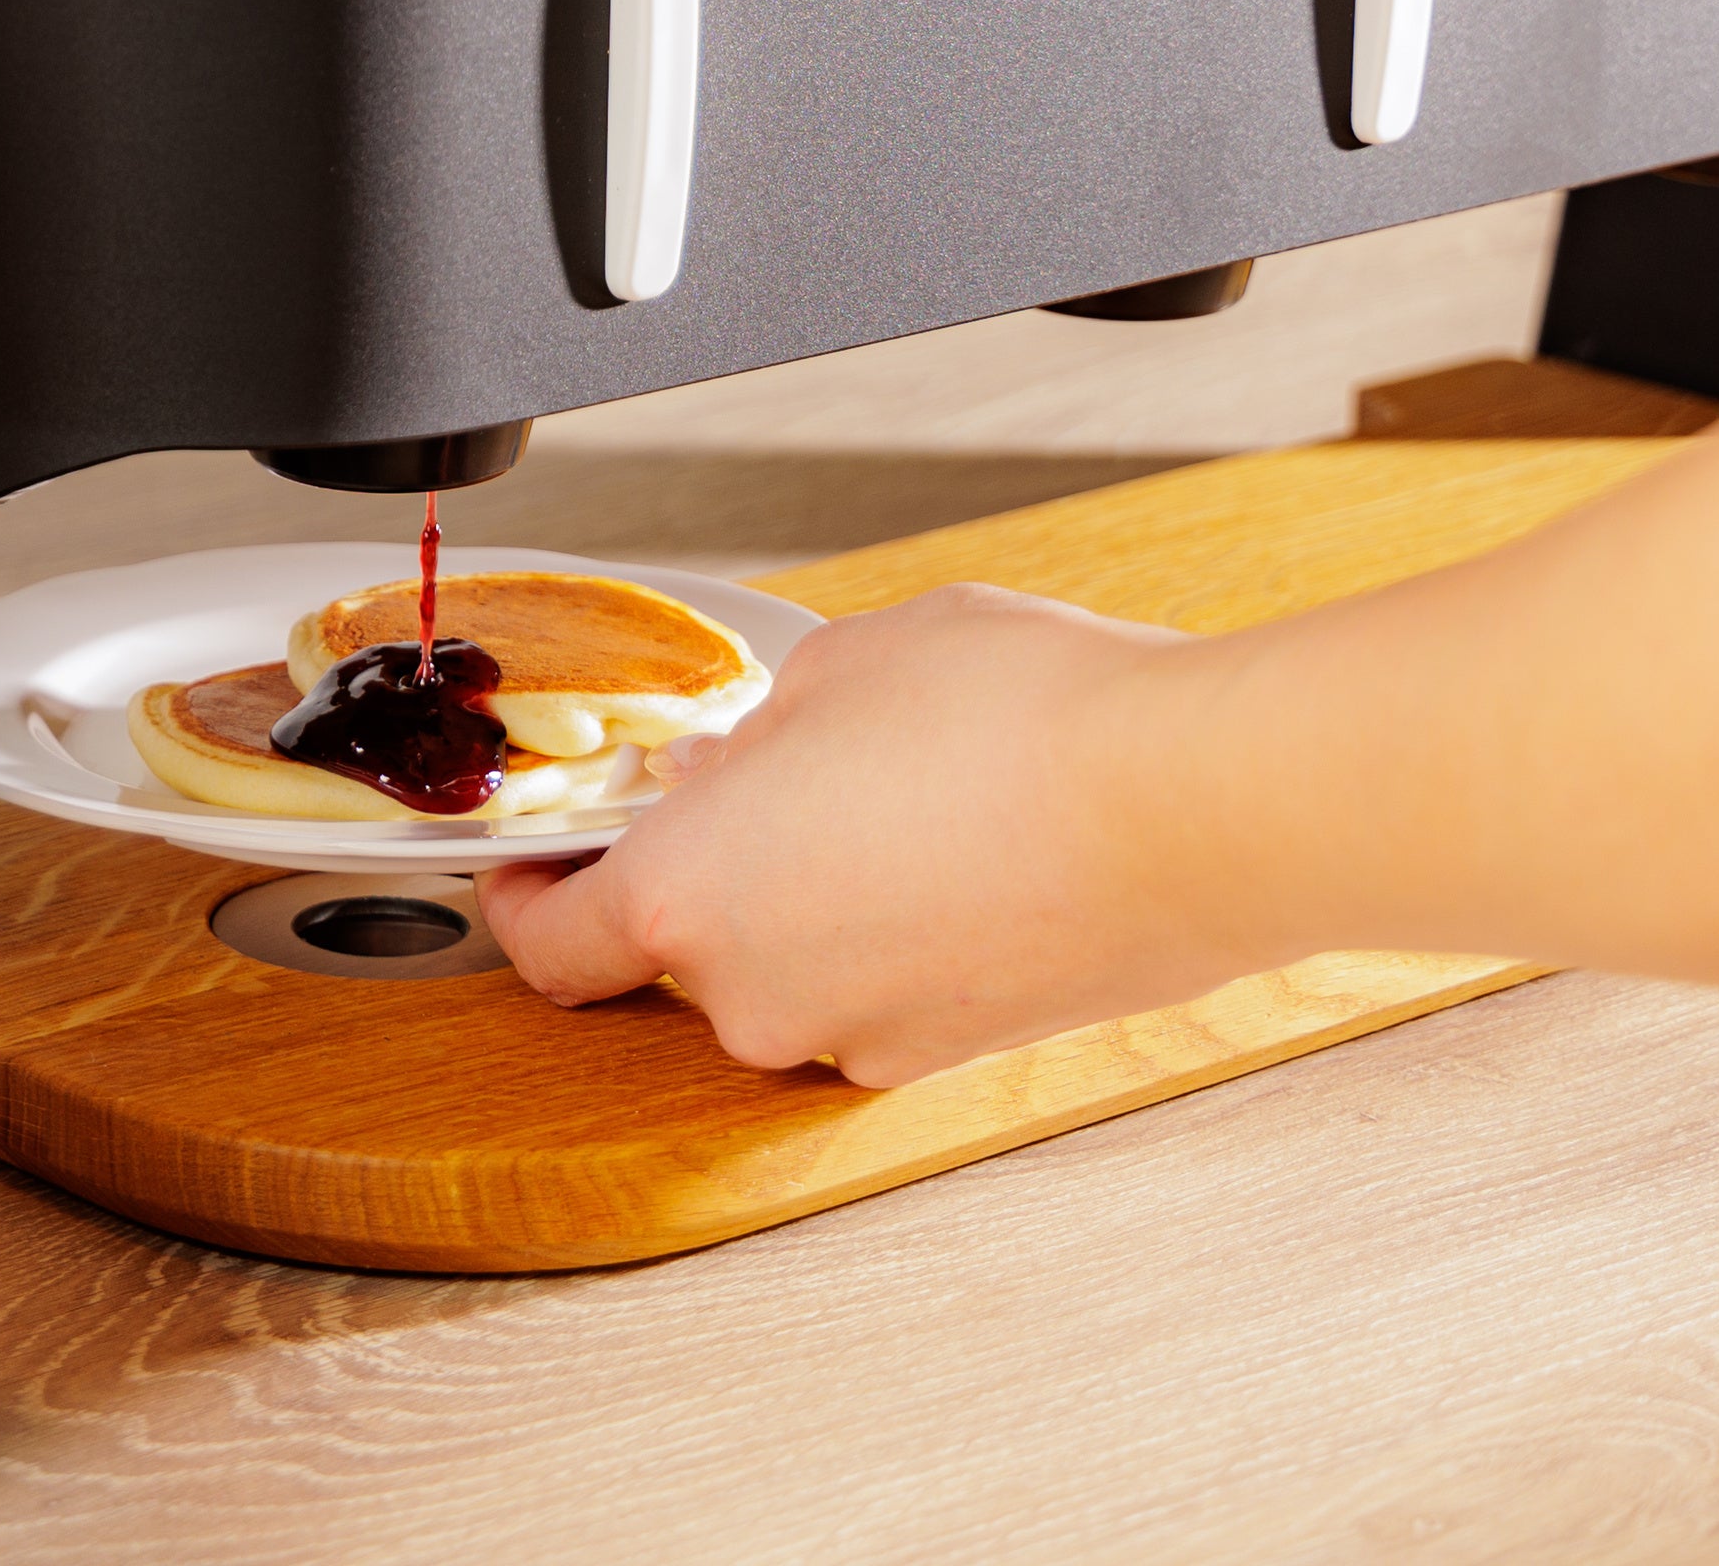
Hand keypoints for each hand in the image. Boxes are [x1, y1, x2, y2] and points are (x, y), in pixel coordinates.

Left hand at [478, 584, 1271, 1084]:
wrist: (1194, 808)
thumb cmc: (1018, 723)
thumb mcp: (837, 666)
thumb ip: (750, 736)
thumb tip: (732, 772)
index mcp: (688, 900)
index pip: (548, 945)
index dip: (524, 902)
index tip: (532, 867)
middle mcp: (758, 1000)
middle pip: (678, 953)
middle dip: (706, 870)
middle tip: (766, 783)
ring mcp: (862, 1041)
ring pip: (788, 973)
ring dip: (808, 903)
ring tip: (891, 801)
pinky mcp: (956, 1053)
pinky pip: (880, 990)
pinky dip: (891, 936)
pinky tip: (955, 851)